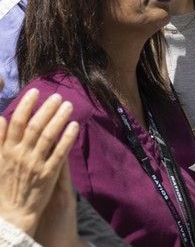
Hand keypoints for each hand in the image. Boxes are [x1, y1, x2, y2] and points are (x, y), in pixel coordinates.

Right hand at [0, 89, 78, 236]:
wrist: (12, 215)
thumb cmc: (3, 186)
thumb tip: (0, 118)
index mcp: (6, 151)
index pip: (16, 123)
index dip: (26, 105)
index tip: (35, 91)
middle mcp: (21, 155)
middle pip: (34, 126)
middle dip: (46, 109)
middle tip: (57, 95)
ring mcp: (35, 164)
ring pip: (48, 136)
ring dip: (59, 119)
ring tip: (68, 105)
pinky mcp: (49, 174)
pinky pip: (60, 153)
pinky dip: (67, 138)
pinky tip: (75, 125)